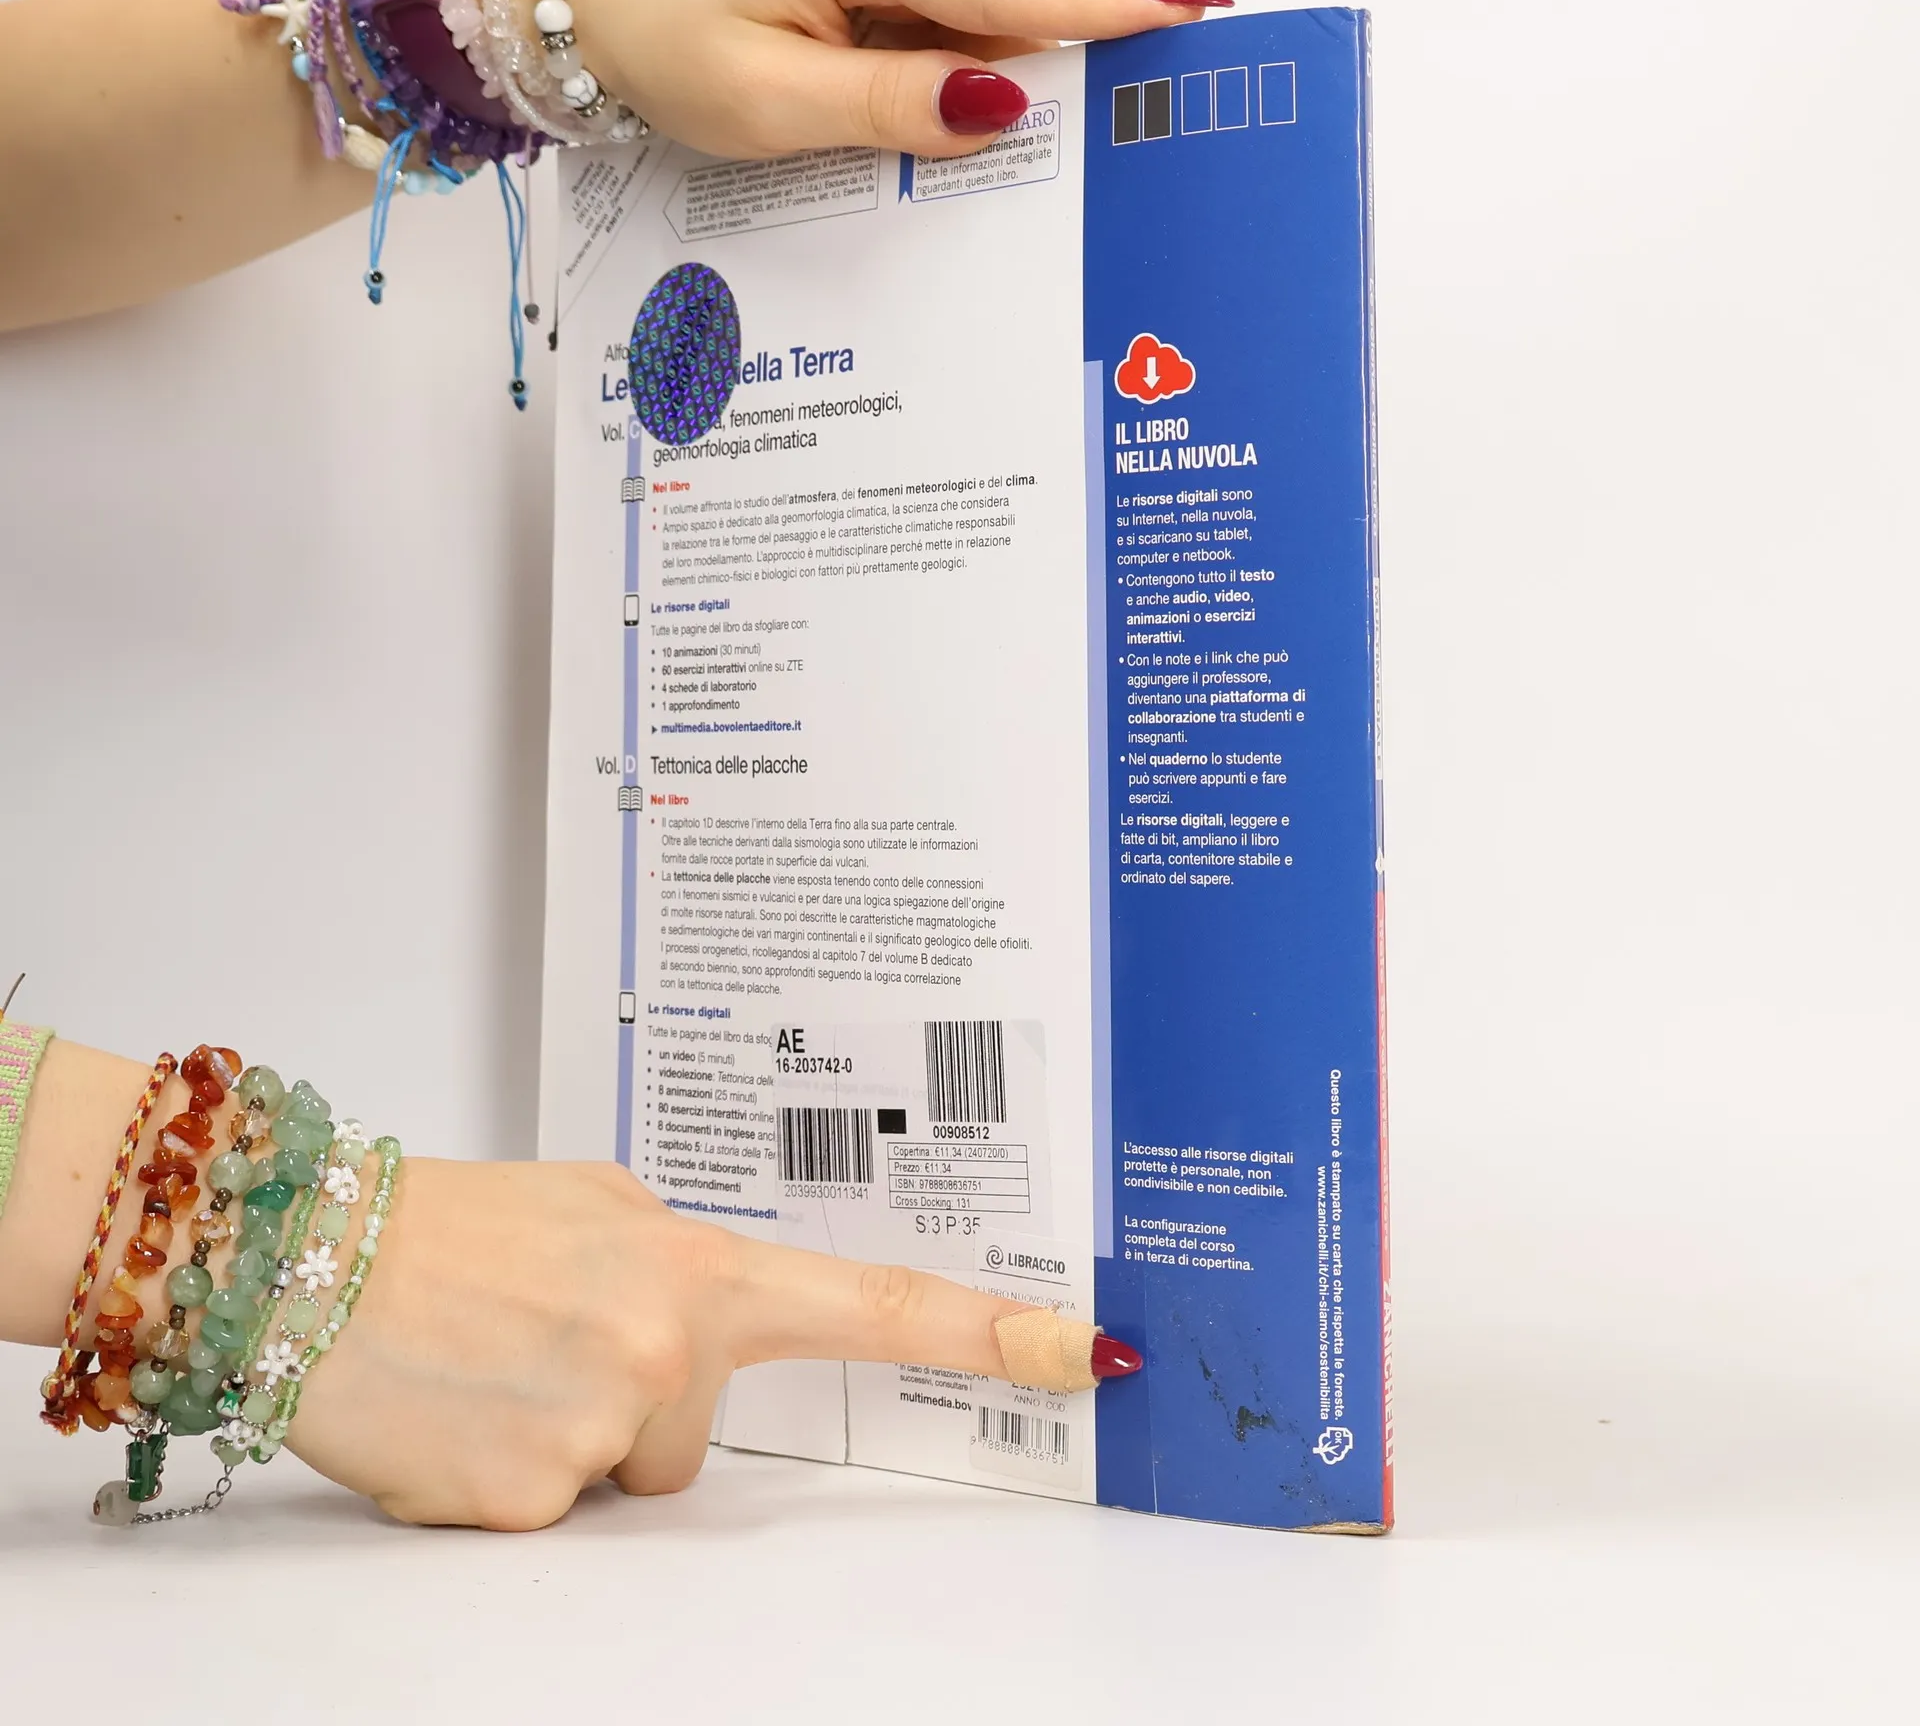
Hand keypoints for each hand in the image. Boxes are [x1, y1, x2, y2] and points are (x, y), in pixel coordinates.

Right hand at [287, 1158, 1052, 1528]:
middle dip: (636, 1402)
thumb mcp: (593, 1204)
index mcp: (695, 1265)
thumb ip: (675, 1257)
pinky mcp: (530, 1509)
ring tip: (493, 1367)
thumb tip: (715, 1314)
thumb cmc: (449, 1224)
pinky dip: (510, 1476)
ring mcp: (600, 1431)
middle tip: (543, 1337)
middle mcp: (666, 1350)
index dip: (984, 1330)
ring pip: (622, 1477)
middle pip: (694, 1436)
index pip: (868, 1306)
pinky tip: (460, 1411)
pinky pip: (554, 1514)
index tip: (1077, 1351)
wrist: (307, 1264)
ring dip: (568, 1438)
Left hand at [569, 0, 1230, 158]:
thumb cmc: (675, 38)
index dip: (1100, 8)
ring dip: (980, 85)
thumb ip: (886, 105)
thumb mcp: (768, 101)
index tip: (1191, 14)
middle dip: (1042, 79)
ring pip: (993, 19)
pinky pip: (966, 19)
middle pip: (1014, 4)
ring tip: (910, 134)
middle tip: (1075, 158)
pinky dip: (956, 69)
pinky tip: (914, 105)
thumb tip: (996, 106)